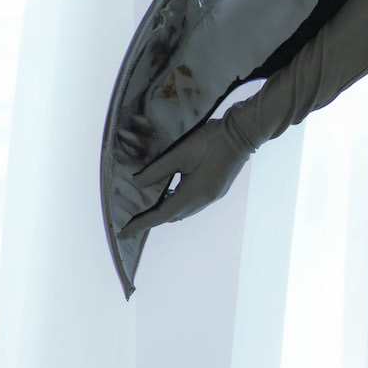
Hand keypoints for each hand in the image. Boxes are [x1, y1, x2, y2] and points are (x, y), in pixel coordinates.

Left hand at [117, 116, 251, 238]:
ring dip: (166, 212)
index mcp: (193, 194)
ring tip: (148, 209)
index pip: (161, 215)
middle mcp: (203, 200)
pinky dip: (178, 204)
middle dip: (152, 220)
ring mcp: (212, 197)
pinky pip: (192, 205)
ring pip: (183, 211)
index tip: (125, 232)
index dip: (141, 224)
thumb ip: (157, 170)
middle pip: (172, 216)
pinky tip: (171, 194)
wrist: (242, 134)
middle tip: (133, 220)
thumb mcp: (180, 153)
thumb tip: (137, 184)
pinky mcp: (216, 191)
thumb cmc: (211, 141)